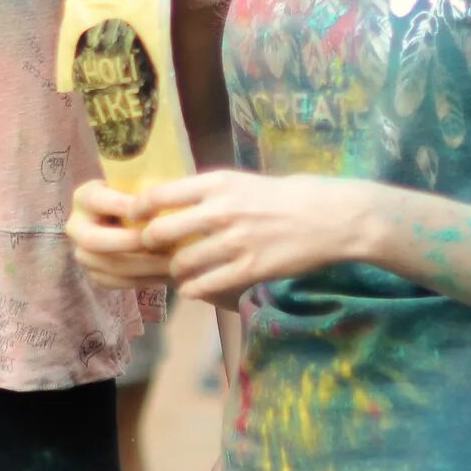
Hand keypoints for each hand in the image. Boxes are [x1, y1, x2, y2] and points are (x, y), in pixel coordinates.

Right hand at [68, 179, 173, 289]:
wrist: (134, 219)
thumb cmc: (141, 195)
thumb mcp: (138, 185)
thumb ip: (145, 190)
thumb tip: (163, 200)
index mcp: (83, 197)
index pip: (97, 201)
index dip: (124, 206)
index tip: (155, 210)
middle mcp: (76, 226)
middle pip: (93, 240)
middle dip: (130, 242)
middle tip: (163, 242)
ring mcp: (82, 253)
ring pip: (107, 265)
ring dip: (143, 267)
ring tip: (172, 262)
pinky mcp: (95, 274)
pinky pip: (116, 282)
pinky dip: (144, 280)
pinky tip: (167, 274)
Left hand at [135, 170, 379, 305]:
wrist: (334, 217)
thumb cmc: (292, 196)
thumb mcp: (247, 181)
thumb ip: (213, 193)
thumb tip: (178, 203)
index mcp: (219, 183)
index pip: (159, 194)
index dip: (139, 210)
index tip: (135, 218)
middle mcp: (221, 211)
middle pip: (161, 232)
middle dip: (150, 245)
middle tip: (153, 251)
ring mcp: (235, 242)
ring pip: (181, 263)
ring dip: (175, 271)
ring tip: (180, 271)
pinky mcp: (250, 269)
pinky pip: (205, 285)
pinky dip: (194, 289)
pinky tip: (196, 287)